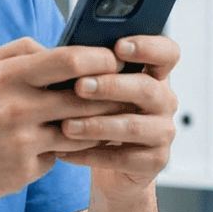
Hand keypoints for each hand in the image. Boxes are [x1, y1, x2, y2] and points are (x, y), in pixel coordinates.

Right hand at [0, 37, 127, 207]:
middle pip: (87, 98)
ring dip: (99, 125)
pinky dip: (65, 150)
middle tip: (129, 89)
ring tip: (111, 117)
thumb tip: (54, 46)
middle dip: (113, 94)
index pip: (70, 59)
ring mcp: (24, 143)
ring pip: (82, 131)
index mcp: (8, 77)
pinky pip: (60, 156)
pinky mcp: (25, 171)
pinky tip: (68, 144)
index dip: (101, 57)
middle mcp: (18, 109)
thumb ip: (17, 51)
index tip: (115, 58)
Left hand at [55, 35, 179, 192]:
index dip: (148, 47)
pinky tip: (64, 151)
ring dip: (97, 125)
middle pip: (146, 88)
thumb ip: (82, 66)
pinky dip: (90, 155)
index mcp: (154, 75)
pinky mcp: (155, 161)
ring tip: (66, 126)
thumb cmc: (98, 114)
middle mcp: (164, 101)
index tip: (118, 47)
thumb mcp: (95, 86)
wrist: (110, 164)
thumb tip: (45, 49)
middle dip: (111, 86)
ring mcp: (163, 132)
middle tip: (80, 87)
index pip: (167, 53)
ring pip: (133, 126)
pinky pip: (122, 158)